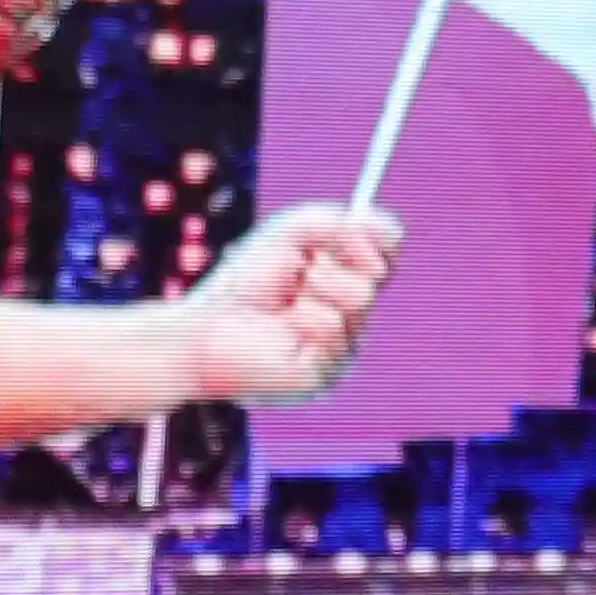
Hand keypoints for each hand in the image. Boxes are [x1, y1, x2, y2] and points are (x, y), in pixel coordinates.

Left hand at [185, 200, 400, 405]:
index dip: (375, 237)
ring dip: (316, 288)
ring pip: (361, 297)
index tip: (349, 230)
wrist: (205, 331)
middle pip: (379, 272)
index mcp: (347, 279)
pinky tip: (284, 329)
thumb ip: (341, 223)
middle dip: (333, 262)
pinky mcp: (330, 371)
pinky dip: (306, 318)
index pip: (388, 251)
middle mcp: (353, 314)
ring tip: (286, 304)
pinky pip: (336, 327)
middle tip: (301, 271)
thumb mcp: (292, 233)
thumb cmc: (245, 282)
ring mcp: (345, 345)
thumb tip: (390, 237)